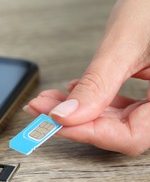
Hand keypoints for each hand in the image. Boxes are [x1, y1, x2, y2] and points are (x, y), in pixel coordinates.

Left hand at [24, 0, 149, 155]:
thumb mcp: (123, 44)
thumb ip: (97, 84)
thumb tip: (66, 115)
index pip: (132, 136)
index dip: (90, 133)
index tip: (56, 123)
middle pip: (121, 129)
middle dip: (76, 121)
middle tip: (43, 111)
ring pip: (117, 118)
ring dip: (80, 111)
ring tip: (49, 102)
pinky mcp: (149, 86)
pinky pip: (122, 104)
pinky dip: (95, 101)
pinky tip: (73, 93)